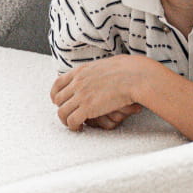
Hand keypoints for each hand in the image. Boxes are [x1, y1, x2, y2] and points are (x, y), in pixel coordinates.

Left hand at [50, 56, 165, 131]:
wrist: (136, 77)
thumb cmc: (129, 70)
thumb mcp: (107, 64)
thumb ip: (98, 69)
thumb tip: (103, 70)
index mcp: (81, 71)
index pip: (58, 84)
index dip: (56, 95)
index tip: (59, 101)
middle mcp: (78, 83)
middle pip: (58, 99)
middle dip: (62, 108)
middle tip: (70, 115)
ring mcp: (81, 95)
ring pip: (62, 112)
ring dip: (66, 120)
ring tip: (74, 125)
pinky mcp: (87, 108)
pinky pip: (72, 121)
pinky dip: (73, 127)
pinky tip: (80, 128)